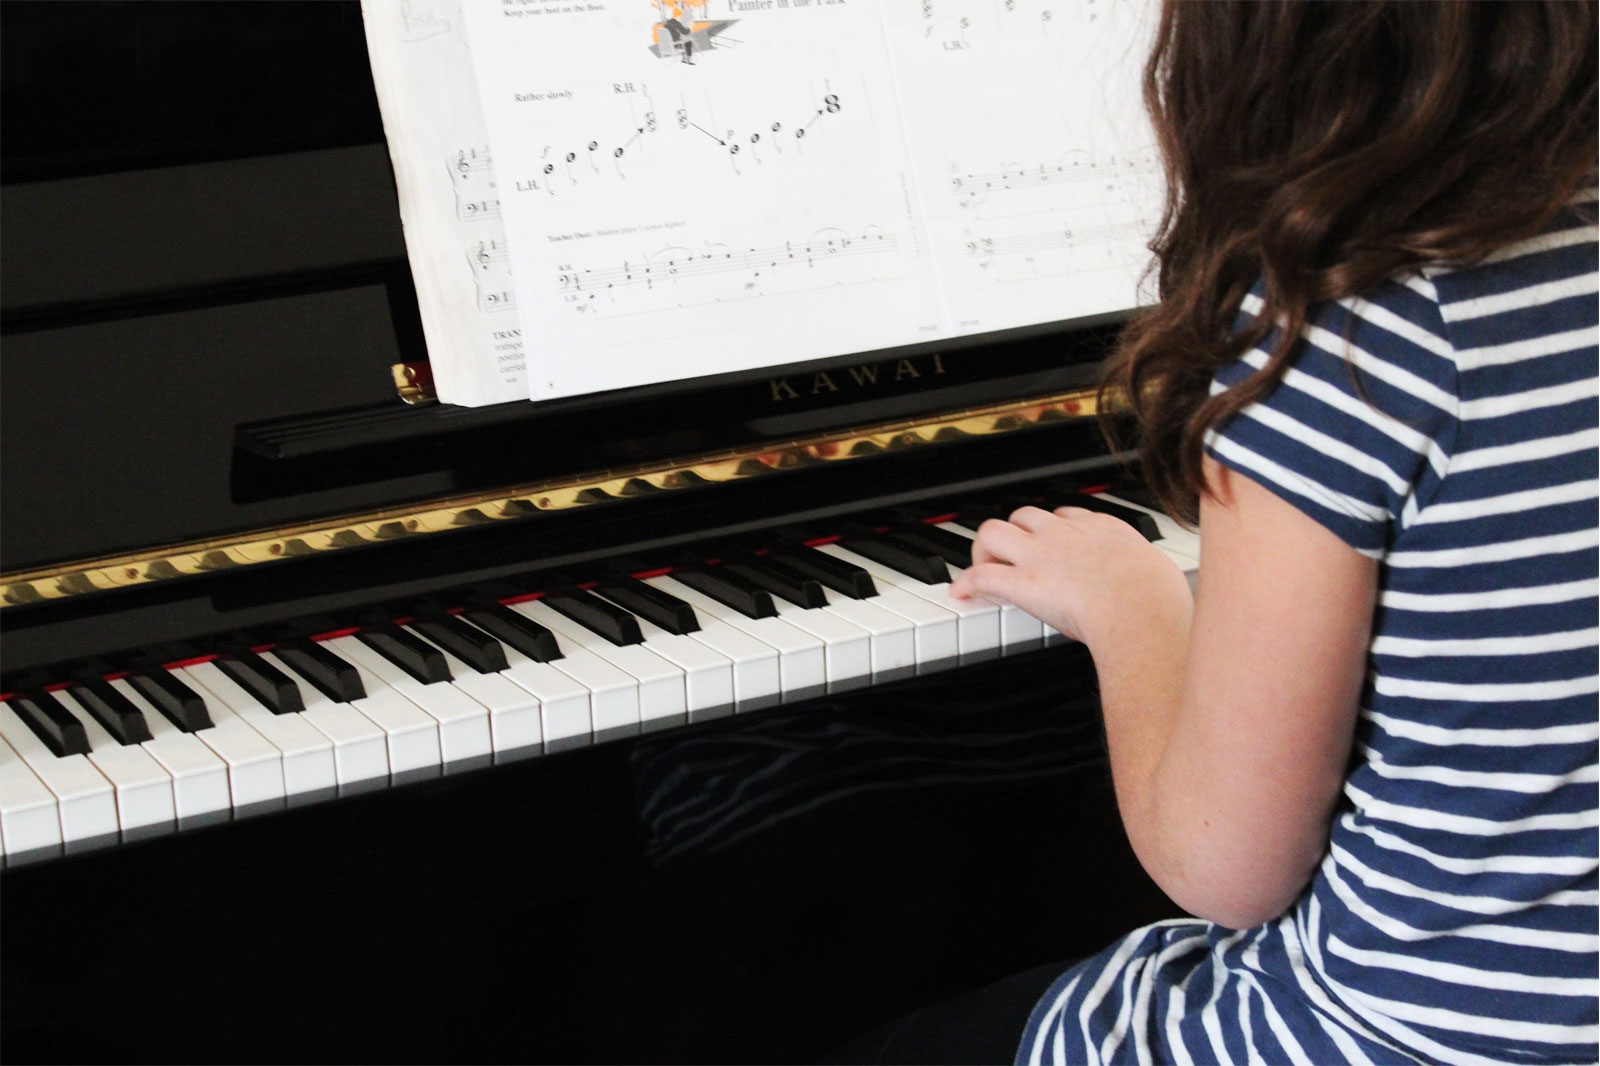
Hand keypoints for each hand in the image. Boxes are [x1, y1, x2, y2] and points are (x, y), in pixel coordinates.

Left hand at [949, 506, 1191, 647]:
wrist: (1141, 610)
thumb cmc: (1159, 599)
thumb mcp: (1161, 574)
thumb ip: (1150, 576)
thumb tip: (1161, 590)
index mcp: (1102, 529)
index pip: (1065, 516)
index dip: (1051, 530)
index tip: (1048, 545)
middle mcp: (1065, 535)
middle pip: (1024, 514)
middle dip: (1014, 533)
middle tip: (1011, 557)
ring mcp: (1041, 556)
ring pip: (993, 531)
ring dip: (984, 549)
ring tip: (984, 567)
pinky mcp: (1023, 582)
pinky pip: (982, 573)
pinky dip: (966, 581)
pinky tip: (961, 592)